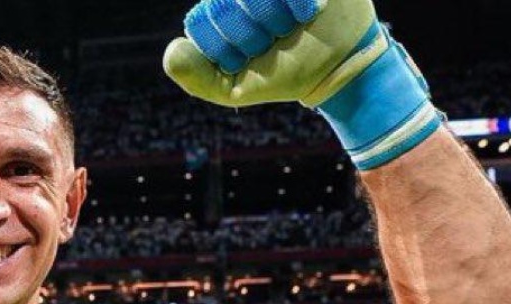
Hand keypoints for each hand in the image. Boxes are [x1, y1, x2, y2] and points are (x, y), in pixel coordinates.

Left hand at [163, 0, 440, 169]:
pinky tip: (312, 10)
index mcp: (219, 9)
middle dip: (254, 32)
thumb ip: (197, 78)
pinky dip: (303, 4)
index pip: (203, 19)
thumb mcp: (234, 89)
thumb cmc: (281, 74)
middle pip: (230, 4)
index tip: (248, 56)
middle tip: (275, 39)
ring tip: (292, 24)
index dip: (226, 45)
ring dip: (279, 17)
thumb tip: (171, 50)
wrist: (339, 66)